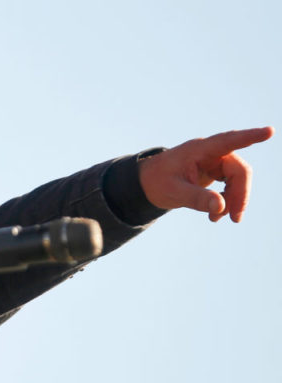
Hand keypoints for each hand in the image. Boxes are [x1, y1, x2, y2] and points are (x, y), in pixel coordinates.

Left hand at [138, 126, 272, 222]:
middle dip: (240, 195)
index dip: (250, 137)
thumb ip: (197, 198)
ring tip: (217, 218)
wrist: (145, 184)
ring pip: (237, 180)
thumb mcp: (174, 192)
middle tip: (235, 218)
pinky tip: (216, 215)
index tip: (270, 131)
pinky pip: (230, 185)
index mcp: (200, 149)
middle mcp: (211, 153)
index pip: (229, 141)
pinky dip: (226, 201)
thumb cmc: (156, 182)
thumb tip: (222, 207)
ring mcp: (214, 162)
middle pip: (239, 170)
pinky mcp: (214, 172)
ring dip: (233, 200)